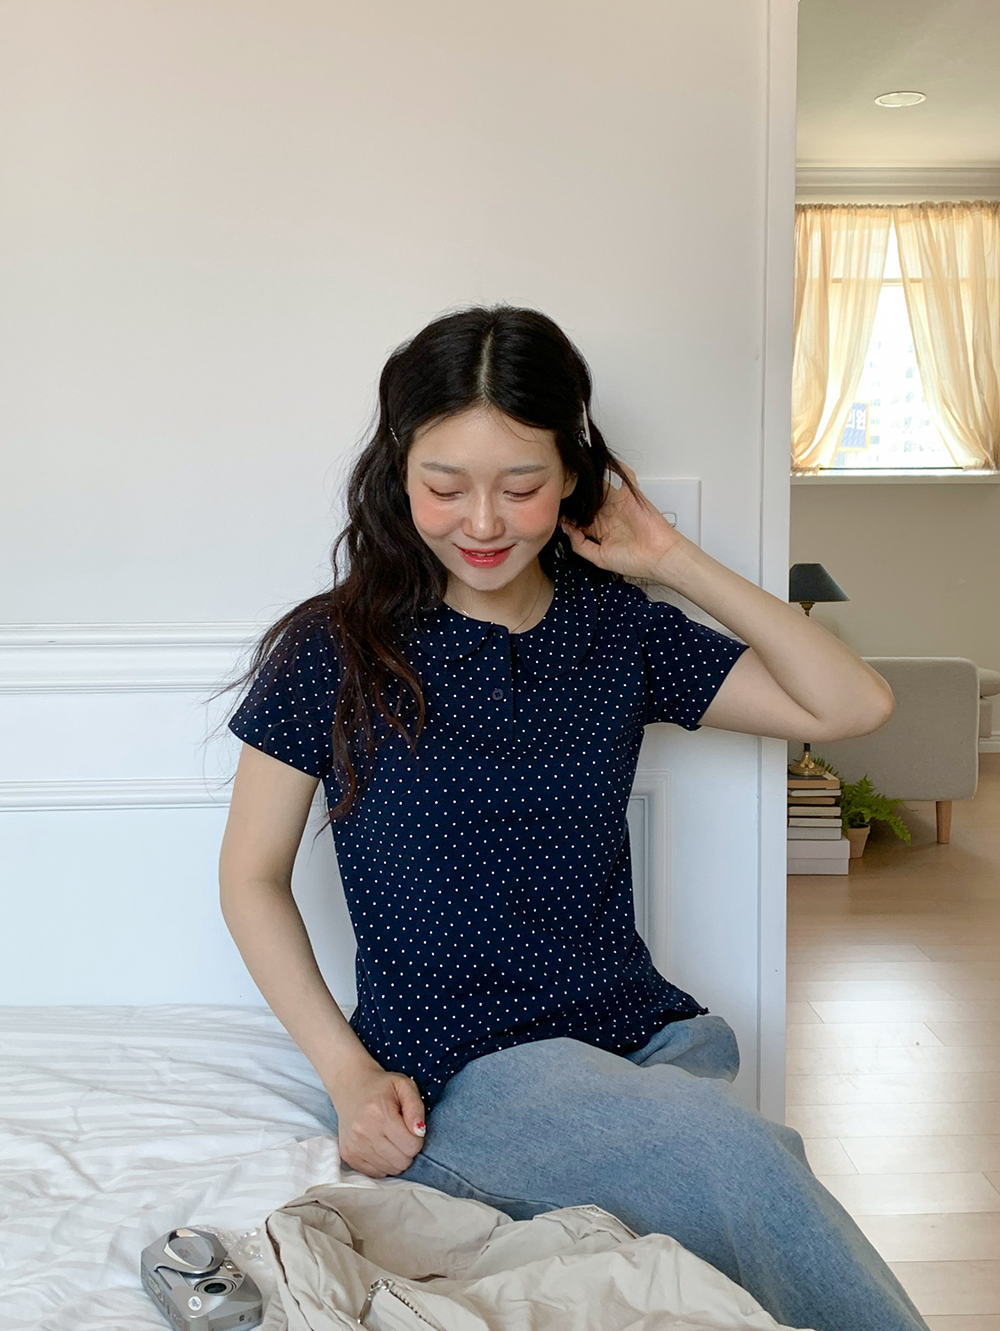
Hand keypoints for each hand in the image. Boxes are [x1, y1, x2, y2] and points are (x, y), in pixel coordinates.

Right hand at [331, 1064, 426, 1177]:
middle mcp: (364, 1132)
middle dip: (407, 1151)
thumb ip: (416, 1107)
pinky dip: (382, 1163)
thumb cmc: (381, 1086)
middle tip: (402, 1135)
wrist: (350, 1086)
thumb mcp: (405, 1086)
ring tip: (390, 1139)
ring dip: (395, 1158)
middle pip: (401, 1162)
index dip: (417, 1139)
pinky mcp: (348, 1156)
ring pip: (389, 1170)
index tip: (411, 1128)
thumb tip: (420, 1132)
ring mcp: (354, 1146)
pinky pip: (375, 1173)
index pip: (411, 1146)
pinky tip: (380, 1146)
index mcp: (380, 1114)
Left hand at [560, 463, 685, 580]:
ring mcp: (618, 503)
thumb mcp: (599, 558)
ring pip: (599, 485)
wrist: (660, 556)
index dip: (564, 511)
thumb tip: (566, 528)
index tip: (553, 506)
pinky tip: (601, 463)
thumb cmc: (635, 561)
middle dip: (573, 492)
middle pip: (585, 498)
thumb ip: (580, 545)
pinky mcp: (631, 494)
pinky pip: (623, 476)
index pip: (576, 515)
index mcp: (597, 529)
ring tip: (575, 471)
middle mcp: (606, 514)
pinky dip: (614, 468)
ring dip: (589, 479)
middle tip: (560, 484)